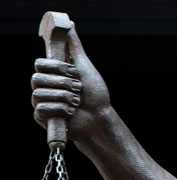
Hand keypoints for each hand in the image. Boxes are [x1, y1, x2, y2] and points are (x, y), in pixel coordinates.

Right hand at [31, 25, 111, 141]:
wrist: (99, 118)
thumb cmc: (94, 94)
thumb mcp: (85, 67)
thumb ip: (74, 46)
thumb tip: (69, 24)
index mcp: (51, 74)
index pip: (40, 64)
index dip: (56, 67)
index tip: (74, 72)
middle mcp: (43, 87)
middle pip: (36, 78)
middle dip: (61, 84)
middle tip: (78, 89)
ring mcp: (41, 102)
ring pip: (39, 94)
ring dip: (63, 97)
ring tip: (76, 102)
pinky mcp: (42, 117)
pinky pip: (41, 109)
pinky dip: (60, 109)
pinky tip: (70, 112)